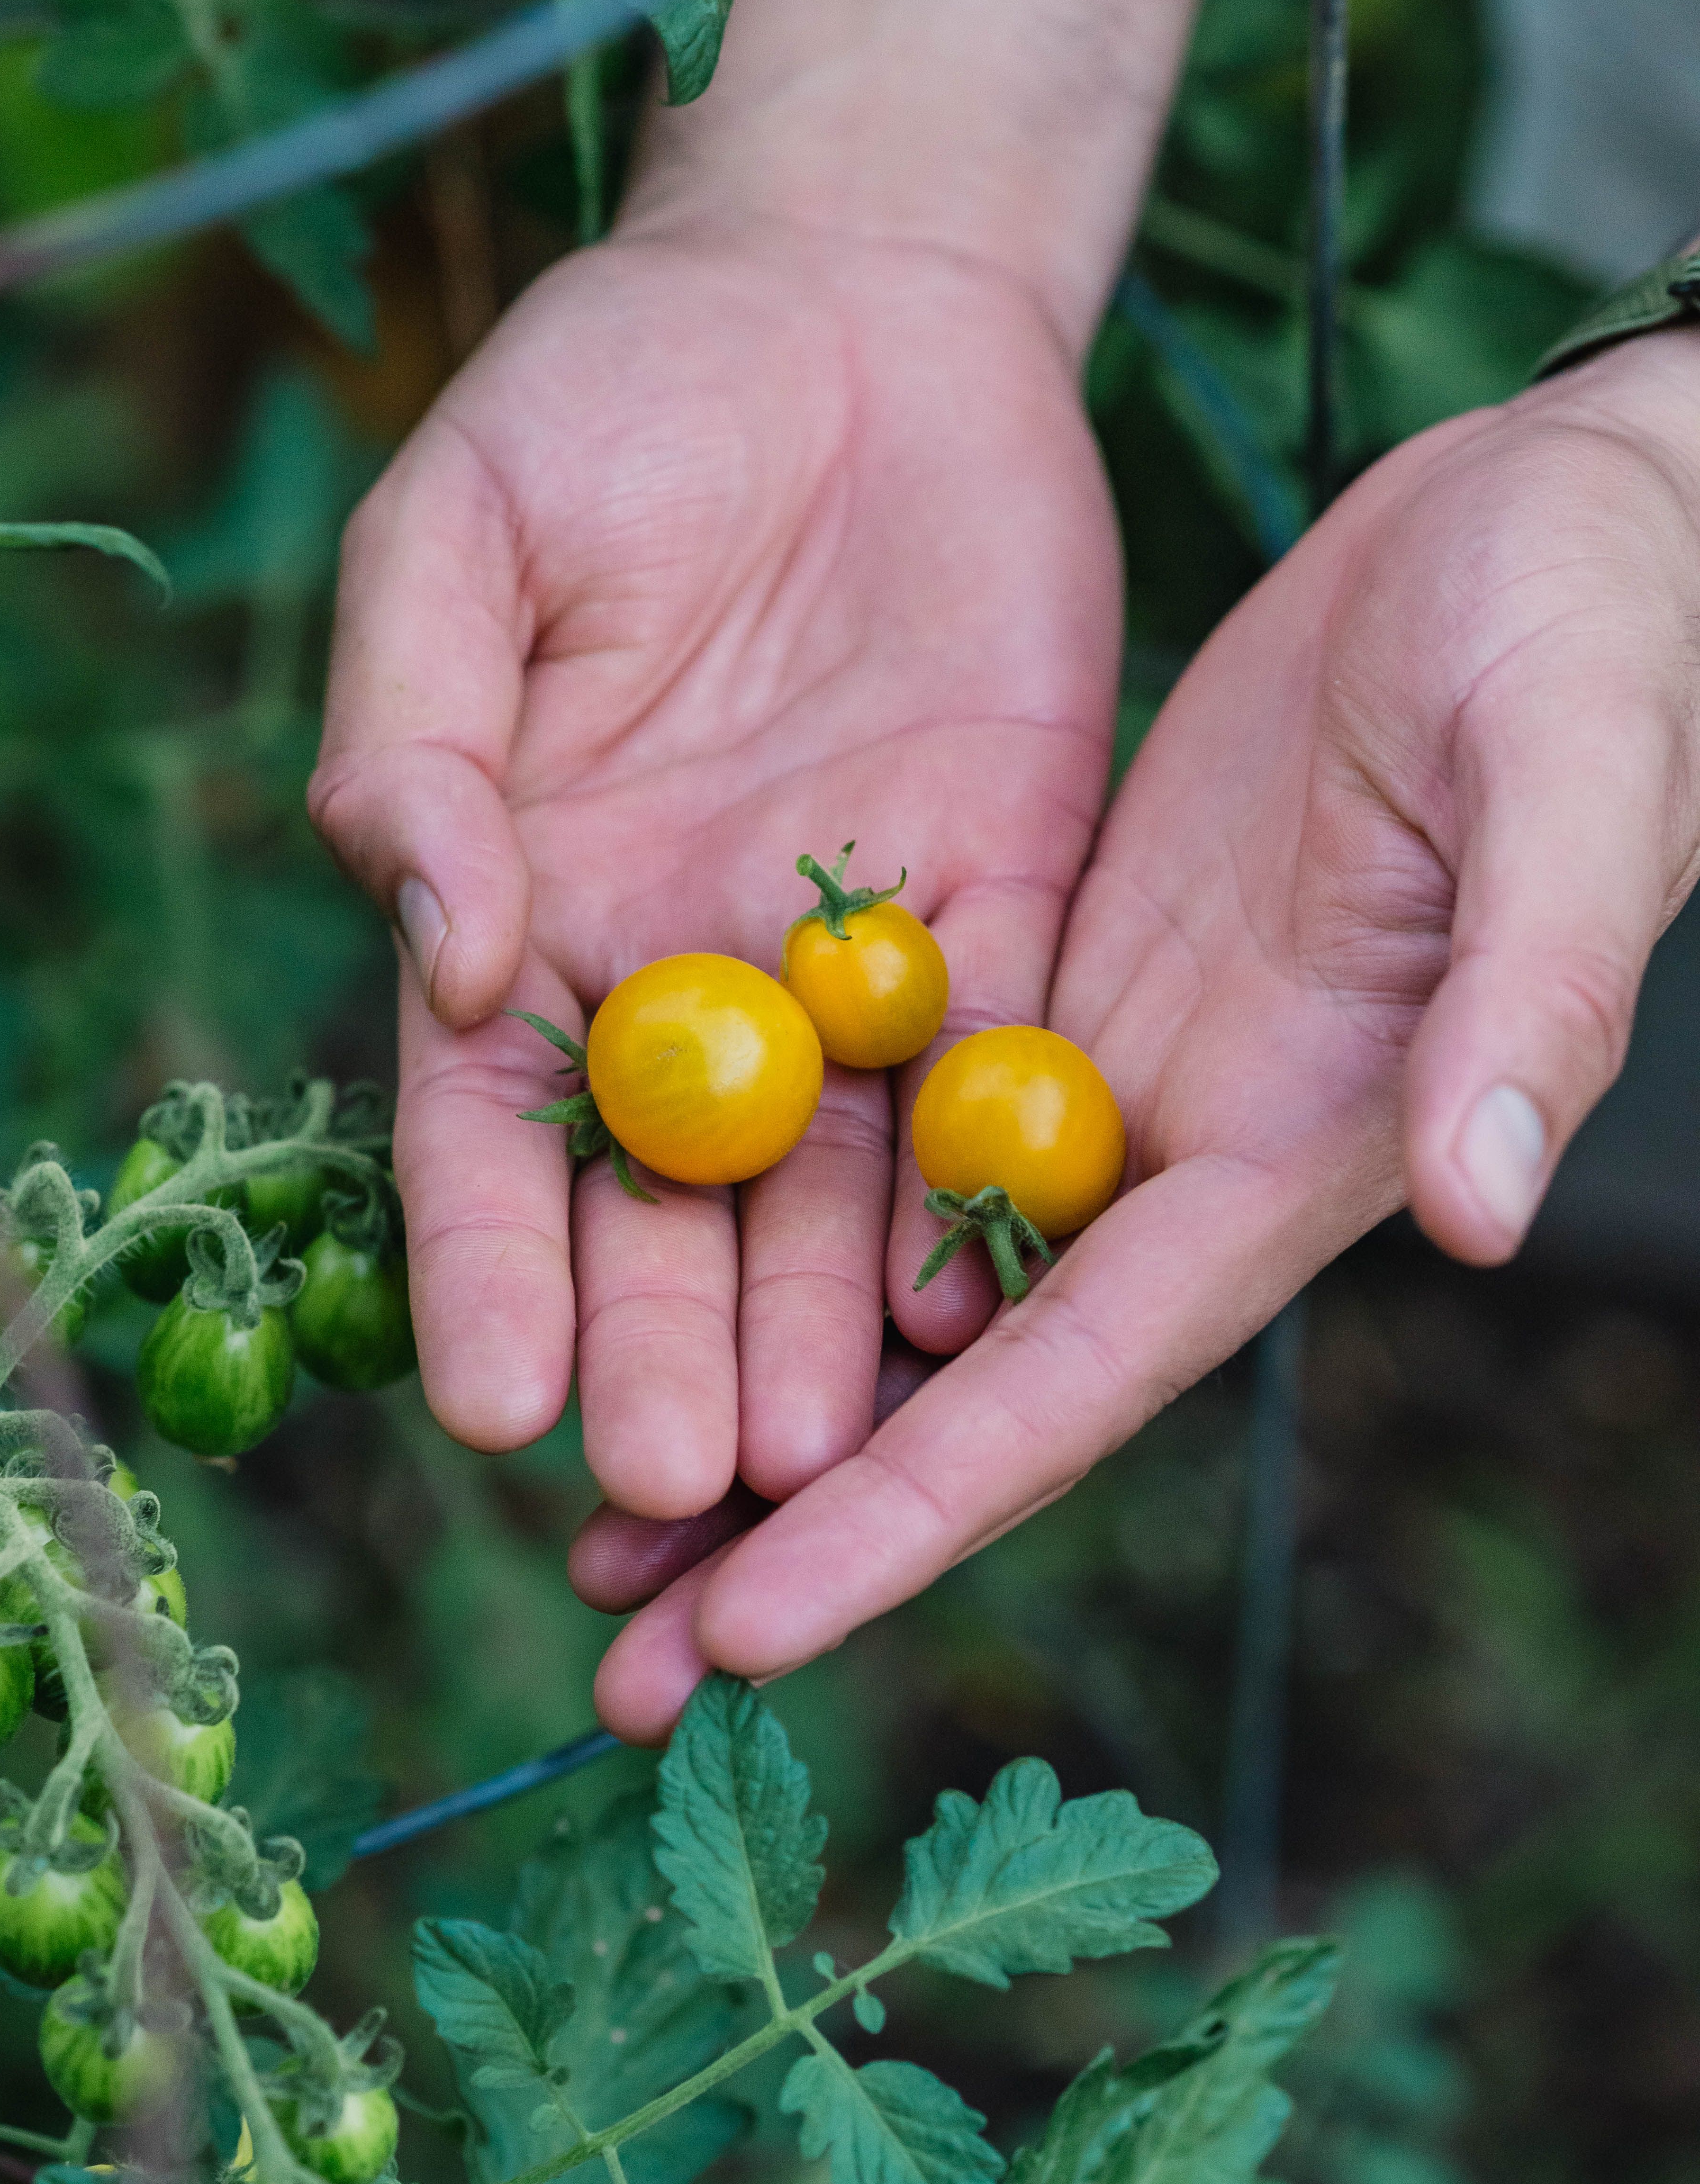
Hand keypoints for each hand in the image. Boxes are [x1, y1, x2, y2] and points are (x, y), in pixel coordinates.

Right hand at [309, 212, 1119, 1517]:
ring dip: (817, 1323)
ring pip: (827, 1183)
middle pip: (662, 1205)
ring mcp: (845, 955)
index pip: (487, 1136)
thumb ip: (416, 748)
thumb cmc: (607, 399)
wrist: (849, 297)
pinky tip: (969, 1300)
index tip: (492, 1402)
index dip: (486, 1269)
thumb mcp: (457, 541)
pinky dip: (979, 1180)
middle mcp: (680, 975)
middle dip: (660, 1346)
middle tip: (668, 1479)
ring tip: (815, 1460)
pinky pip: (990, 1065)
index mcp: (526, 908)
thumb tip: (435, 955)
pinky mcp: (1001, 901)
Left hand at [579, 330, 1699, 1734]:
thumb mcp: (1569, 792)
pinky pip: (886, 1120)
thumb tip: (1477, 1212)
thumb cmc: (1597, 643)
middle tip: (608, 1656)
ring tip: (585, 1517)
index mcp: (1289, 1157)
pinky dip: (781, 1217)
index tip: (744, 1627)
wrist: (1546, 527)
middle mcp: (1179, 1152)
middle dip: (791, 1527)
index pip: (1070, 1382)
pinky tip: (657, 1265)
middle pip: (954, 1387)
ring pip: (896, 1278)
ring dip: (754, 1395)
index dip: (911, 1517)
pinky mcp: (1057, 966)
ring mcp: (1107, 1066)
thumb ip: (1525, 1000)